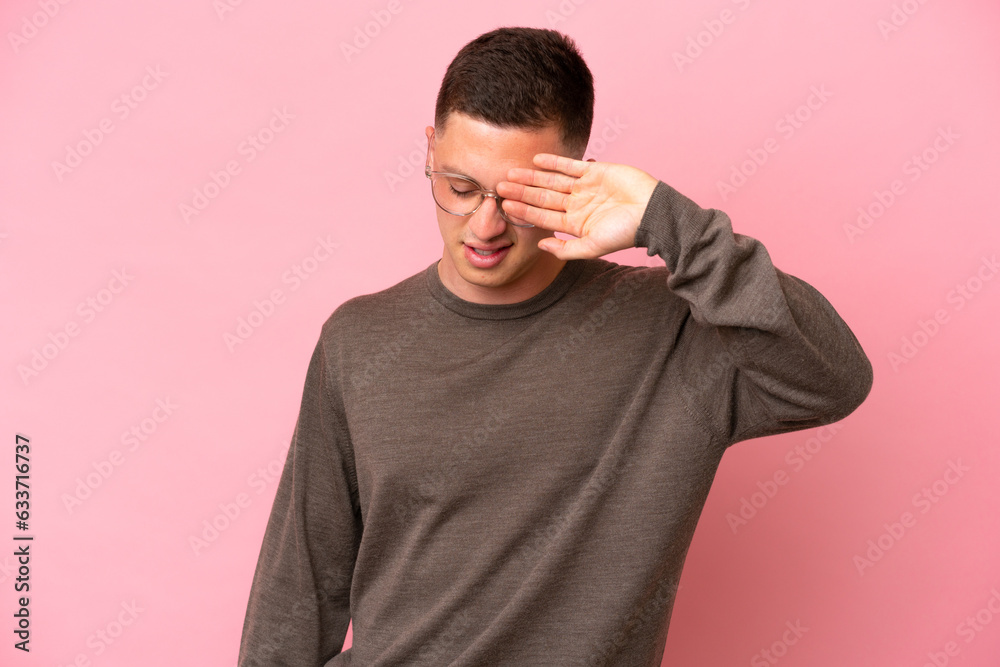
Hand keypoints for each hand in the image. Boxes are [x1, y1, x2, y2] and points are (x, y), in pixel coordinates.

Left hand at [496, 154, 658, 259]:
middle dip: (521, 192)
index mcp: (575, 224)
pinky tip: (536, 160)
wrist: (652, 212)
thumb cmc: (625, 233)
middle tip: (499, 186)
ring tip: (511, 172)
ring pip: (552, 181)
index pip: (542, 216)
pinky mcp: (596, 171)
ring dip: (532, 177)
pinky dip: (554, 162)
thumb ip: (566, 250)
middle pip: (543, 197)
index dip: (523, 211)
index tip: (504, 205)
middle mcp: (577, 205)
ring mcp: (585, 187)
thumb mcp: (593, 247)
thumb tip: (541, 246)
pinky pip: (570, 165)